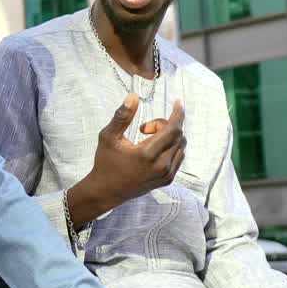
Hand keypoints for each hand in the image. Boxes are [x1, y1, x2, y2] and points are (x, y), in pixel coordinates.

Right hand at [66, 95, 186, 229]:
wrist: (106, 191)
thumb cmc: (106, 162)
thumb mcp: (108, 137)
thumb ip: (122, 116)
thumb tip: (133, 96)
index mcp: (147, 154)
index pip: (173, 129)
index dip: (177, 114)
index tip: (177, 102)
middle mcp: (161, 166)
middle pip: (178, 135)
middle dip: (165, 125)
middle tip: (144, 128)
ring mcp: (166, 174)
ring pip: (181, 146)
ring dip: (169, 136)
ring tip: (147, 139)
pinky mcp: (168, 180)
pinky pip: (179, 157)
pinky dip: (171, 147)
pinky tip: (155, 147)